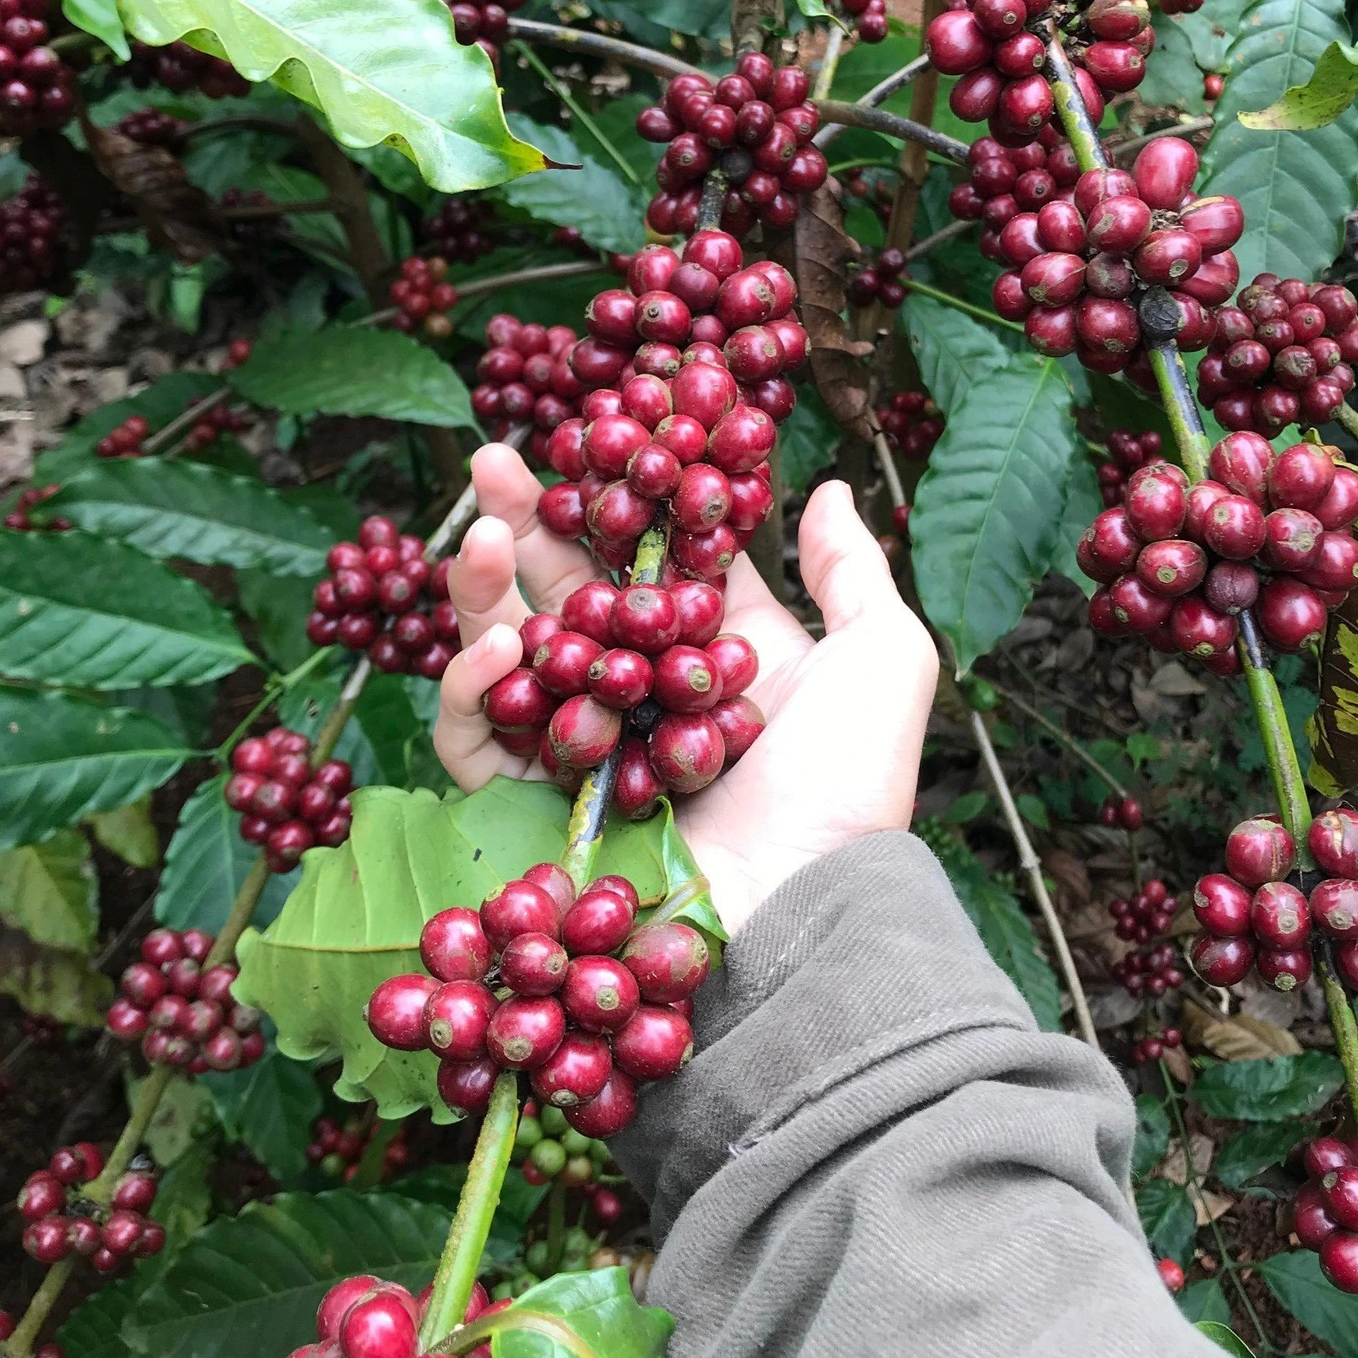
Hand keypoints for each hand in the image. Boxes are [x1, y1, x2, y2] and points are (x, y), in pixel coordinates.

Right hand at [435, 444, 937, 933]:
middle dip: (525, 526)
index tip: (589, 444)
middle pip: (569, 595)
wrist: (798, 912)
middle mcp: (645, 698)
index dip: (617, 504)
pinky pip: (480, 737)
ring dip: (486, 587)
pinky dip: (475, 685)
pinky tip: (498, 641)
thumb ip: (850, 570)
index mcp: (718, 657)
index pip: (651, 564)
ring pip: (512, 652)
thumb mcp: (883, 659)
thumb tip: (827, 484)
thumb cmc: (846, 790)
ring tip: (482, 531)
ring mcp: (585, 751)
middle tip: (493, 463)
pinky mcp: (534, 806)